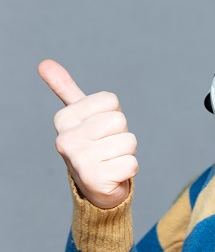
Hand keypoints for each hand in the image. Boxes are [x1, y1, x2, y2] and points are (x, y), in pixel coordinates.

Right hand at [39, 59, 137, 208]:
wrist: (96, 188)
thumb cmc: (93, 146)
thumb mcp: (80, 116)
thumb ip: (66, 89)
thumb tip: (44, 63)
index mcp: (63, 119)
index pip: (110, 100)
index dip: (113, 115)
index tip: (101, 130)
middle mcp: (65, 138)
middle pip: (120, 121)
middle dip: (121, 135)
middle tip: (107, 148)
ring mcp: (78, 160)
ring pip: (129, 142)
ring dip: (126, 153)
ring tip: (110, 160)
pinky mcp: (95, 179)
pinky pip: (131, 164)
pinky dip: (128, 170)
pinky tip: (113, 175)